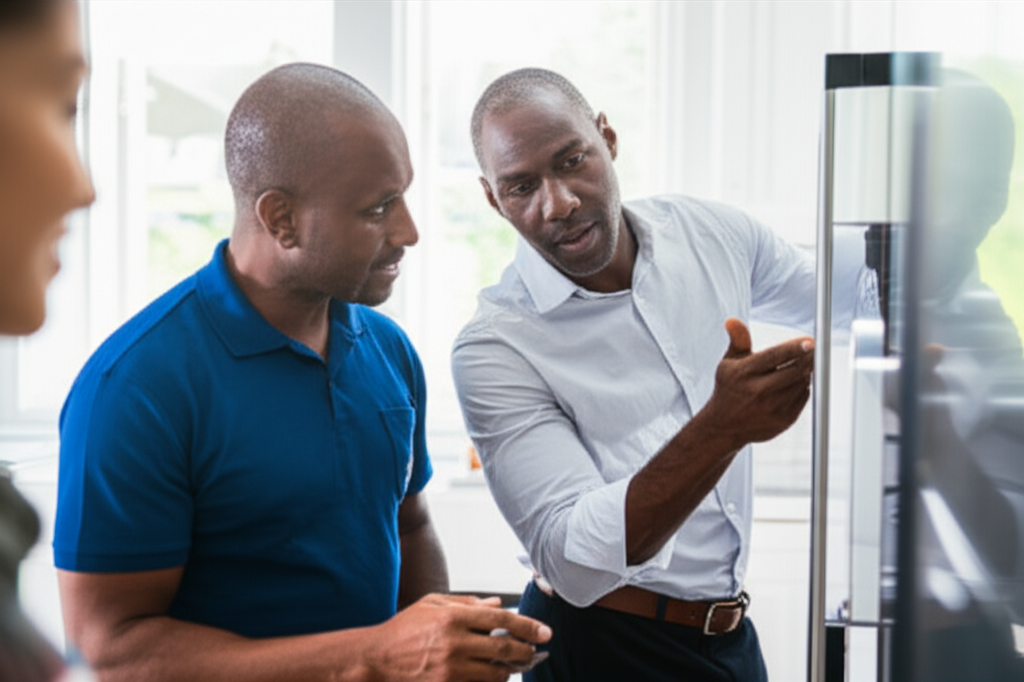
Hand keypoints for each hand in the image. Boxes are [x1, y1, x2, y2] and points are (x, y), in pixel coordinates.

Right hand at [364, 593, 551, 681]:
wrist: (376, 661)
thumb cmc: (404, 629)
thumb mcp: (433, 605)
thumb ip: (467, 603)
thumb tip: (498, 604)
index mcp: (452, 617)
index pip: (501, 620)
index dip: (527, 626)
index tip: (544, 631)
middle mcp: (454, 643)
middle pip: (504, 649)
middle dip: (526, 651)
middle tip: (536, 650)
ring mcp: (450, 669)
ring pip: (495, 674)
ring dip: (510, 670)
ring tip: (515, 664)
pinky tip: (493, 676)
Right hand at [700, 318, 813, 448]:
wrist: (725, 426)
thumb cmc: (728, 390)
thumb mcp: (729, 362)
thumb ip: (738, 340)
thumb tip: (732, 321)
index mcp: (744, 374)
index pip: (774, 357)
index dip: (794, 348)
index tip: (810, 341)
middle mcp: (758, 391)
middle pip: (794, 370)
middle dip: (808, 357)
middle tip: (813, 348)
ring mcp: (773, 408)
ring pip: (801, 383)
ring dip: (805, 372)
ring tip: (799, 366)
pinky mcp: (784, 419)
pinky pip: (804, 396)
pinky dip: (803, 386)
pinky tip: (793, 382)